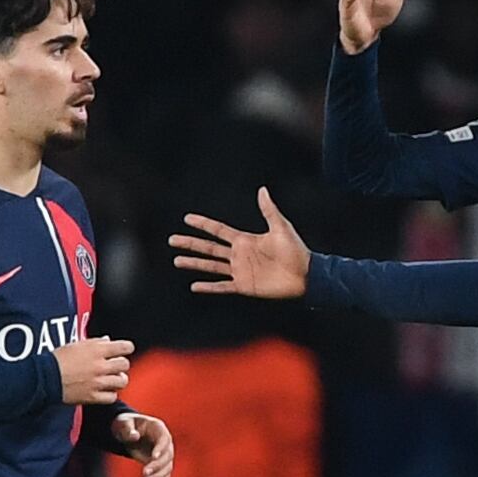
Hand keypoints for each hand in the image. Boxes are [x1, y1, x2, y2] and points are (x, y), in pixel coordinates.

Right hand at [56, 335, 136, 405]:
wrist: (45, 377)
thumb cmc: (56, 360)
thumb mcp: (75, 345)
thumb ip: (94, 343)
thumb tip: (107, 341)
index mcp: (96, 350)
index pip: (124, 347)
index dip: (127, 348)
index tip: (125, 350)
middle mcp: (100, 365)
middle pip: (124, 364)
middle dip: (121, 365)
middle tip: (114, 367)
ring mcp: (97, 382)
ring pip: (122, 381)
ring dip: (118, 380)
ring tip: (112, 380)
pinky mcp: (92, 396)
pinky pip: (112, 397)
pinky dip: (110, 395)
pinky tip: (105, 391)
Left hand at [118, 412, 175, 476]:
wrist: (126, 432)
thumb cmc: (125, 425)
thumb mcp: (123, 424)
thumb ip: (128, 430)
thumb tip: (134, 436)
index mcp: (158, 428)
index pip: (165, 439)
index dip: (161, 448)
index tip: (153, 457)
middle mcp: (164, 442)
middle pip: (168, 455)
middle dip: (158, 465)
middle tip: (145, 473)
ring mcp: (163, 453)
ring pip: (167, 467)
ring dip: (159, 476)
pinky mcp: (159, 464)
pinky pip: (164, 474)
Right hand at [170, 186, 310, 297]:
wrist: (305, 275)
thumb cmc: (296, 250)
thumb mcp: (281, 227)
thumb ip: (269, 210)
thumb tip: (262, 189)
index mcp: (245, 239)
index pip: (218, 230)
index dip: (203, 224)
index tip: (187, 218)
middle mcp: (239, 254)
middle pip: (209, 248)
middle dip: (190, 243)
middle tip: (172, 240)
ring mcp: (239, 270)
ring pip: (211, 266)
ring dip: (194, 263)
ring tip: (177, 260)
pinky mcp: (244, 285)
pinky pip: (222, 286)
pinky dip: (209, 287)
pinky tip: (194, 286)